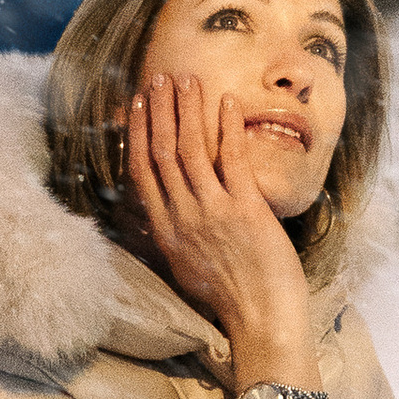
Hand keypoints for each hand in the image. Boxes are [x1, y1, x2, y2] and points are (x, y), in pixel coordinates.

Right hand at [124, 72, 321, 393]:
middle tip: (159, 78)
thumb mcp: (185, 268)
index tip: (137, 105)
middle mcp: (182, 217)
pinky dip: (226, 127)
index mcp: (165, 232)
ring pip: (189, 148)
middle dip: (159, 110)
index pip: (141, 171)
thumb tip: (165, 209)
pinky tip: (225, 102)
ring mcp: (212, 212)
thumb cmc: (230, 299)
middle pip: (162, 151)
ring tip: (187, 79)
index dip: (137, 133)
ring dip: (187, 109)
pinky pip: (230, 158)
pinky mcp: (245, 209)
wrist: (261, 320)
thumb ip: (174, 234)